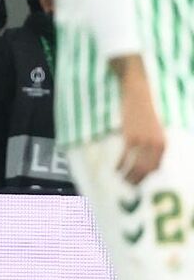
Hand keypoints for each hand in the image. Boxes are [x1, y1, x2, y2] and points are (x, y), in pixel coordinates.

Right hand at [117, 59, 166, 182]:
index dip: (146, 177)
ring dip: (128, 176)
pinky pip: (125, 156)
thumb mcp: (153, 129)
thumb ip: (151, 143)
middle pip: (147, 171)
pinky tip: (115, 169)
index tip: (137, 182)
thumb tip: (144, 159)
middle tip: (128, 186)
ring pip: (136, 166)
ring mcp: (143, 141)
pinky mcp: (130, 136)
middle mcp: (156, 145)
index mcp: (163, 144)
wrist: (138, 92)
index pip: (156, 168)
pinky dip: (120, 165)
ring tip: (121, 179)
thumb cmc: (144, 110)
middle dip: (137, 180)